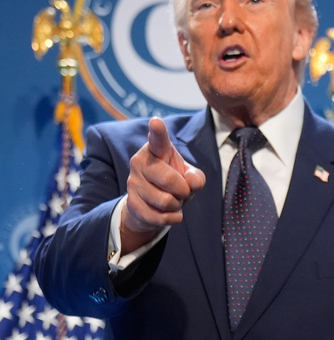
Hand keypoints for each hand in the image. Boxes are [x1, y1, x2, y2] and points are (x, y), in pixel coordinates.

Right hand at [122, 117, 205, 252]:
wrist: (153, 206)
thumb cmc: (174, 183)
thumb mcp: (189, 177)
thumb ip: (196, 177)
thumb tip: (192, 183)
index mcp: (156, 150)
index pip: (158, 140)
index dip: (158, 131)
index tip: (156, 121)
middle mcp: (140, 162)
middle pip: (168, 180)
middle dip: (183, 190)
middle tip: (182, 191)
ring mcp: (133, 183)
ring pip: (165, 201)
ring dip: (177, 205)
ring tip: (173, 200)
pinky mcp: (131, 204)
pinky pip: (160, 217)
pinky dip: (172, 218)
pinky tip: (169, 213)